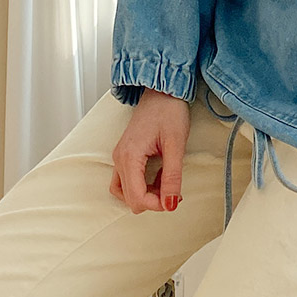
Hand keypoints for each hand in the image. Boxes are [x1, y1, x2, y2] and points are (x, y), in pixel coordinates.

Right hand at [110, 89, 189, 213]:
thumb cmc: (169, 111)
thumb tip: (170, 204)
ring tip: (166, 184)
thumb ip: (172, 177)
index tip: (174, 200)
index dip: (156, 205)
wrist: (162, 91)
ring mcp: (120, 156)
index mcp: (129, 157)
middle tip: (173, 191)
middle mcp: (120, 158)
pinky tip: (160, 176)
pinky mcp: (126, 154)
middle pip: (128, 198)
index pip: (136, 197)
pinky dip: (143, 184)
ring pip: (125, 191)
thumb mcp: (176, 145)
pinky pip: (128, 179)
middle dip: (152, 200)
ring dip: (145, 194)